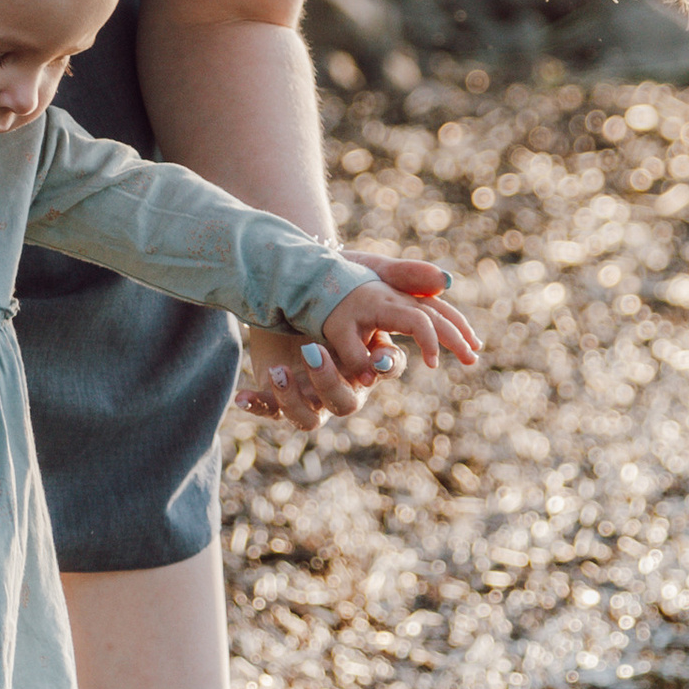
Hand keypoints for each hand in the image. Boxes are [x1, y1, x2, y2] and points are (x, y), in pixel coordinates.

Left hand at [236, 259, 478, 430]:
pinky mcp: (276, 392)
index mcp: (365, 360)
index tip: (374, 358)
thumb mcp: (365, 269)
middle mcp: (341, 381)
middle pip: (344, 403)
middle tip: (310, 352)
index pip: (383, 371)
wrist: (287, 281)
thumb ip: (403, 274)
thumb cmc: (333, 278)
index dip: (380, 369)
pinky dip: (256, 403)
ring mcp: (308, 391)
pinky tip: (242, 394)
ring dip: (291, 398)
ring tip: (276, 369)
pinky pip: (268, 410)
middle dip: (327, 382)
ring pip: (307, 419)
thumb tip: (446, 280)